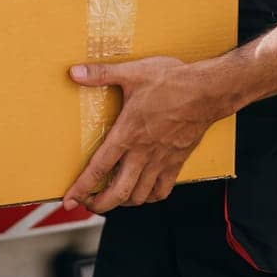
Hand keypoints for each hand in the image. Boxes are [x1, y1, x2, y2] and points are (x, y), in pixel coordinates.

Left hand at [61, 56, 217, 213]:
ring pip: (139, 196)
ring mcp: (161, 160)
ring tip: (111, 198)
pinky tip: (143, 192)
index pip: (98, 169)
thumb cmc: (172, 81)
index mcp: (127, 134)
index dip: (81, 188)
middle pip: (118, 192)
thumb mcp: (133, 72)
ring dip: (122, 202)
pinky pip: (162, 190)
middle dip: (99, 204)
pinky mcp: (177, 162)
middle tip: (87, 204)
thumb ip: (101, 74)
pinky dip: (149, 197)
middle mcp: (143, 153)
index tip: (68, 200)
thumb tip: (74, 72)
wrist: (208, 91)